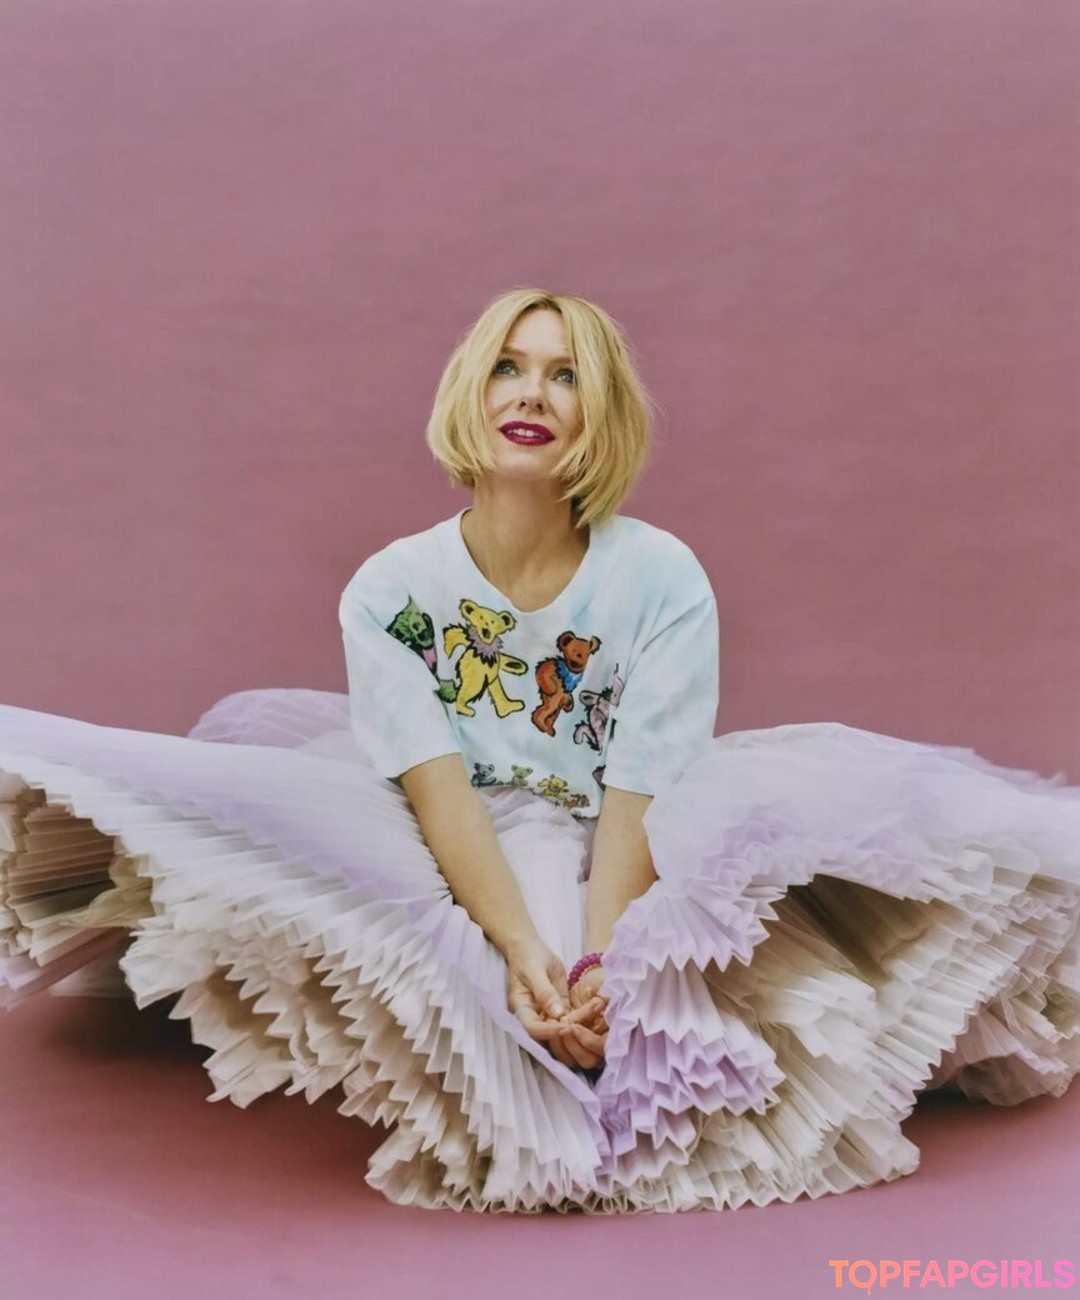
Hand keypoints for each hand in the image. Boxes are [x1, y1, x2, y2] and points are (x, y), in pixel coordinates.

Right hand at [505, 937, 607, 1070]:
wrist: (531, 949)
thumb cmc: (528, 957)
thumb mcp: (534, 971)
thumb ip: (544, 992)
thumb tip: (556, 1014)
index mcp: (522, 1010)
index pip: (533, 1029)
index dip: (550, 1032)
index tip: (567, 1026)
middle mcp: (534, 1017)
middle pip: (551, 1036)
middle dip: (572, 1031)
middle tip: (590, 1014)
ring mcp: (548, 1015)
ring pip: (565, 1029)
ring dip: (582, 1022)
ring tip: (598, 1005)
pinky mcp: (561, 1010)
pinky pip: (573, 1018)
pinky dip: (585, 1014)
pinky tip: (598, 1003)